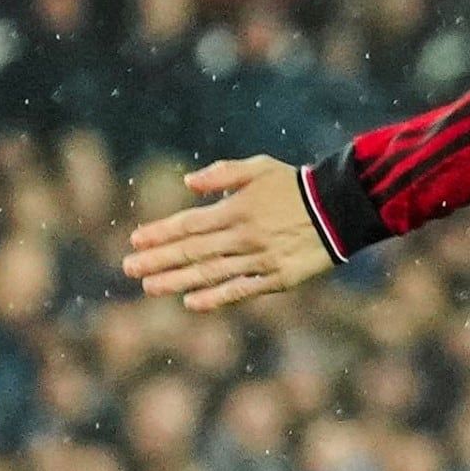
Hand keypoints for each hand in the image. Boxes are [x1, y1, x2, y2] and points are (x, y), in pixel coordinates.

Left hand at [123, 158, 333, 308]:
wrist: (341, 208)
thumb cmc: (295, 185)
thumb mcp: (259, 167)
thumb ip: (222, 173)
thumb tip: (187, 183)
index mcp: (237, 209)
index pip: (189, 224)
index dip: (160, 233)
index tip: (135, 241)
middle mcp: (243, 236)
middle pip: (192, 251)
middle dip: (158, 260)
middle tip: (128, 269)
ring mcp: (259, 260)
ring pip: (210, 273)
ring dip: (176, 280)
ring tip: (149, 287)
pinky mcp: (276, 278)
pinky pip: (240, 290)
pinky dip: (214, 298)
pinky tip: (190, 302)